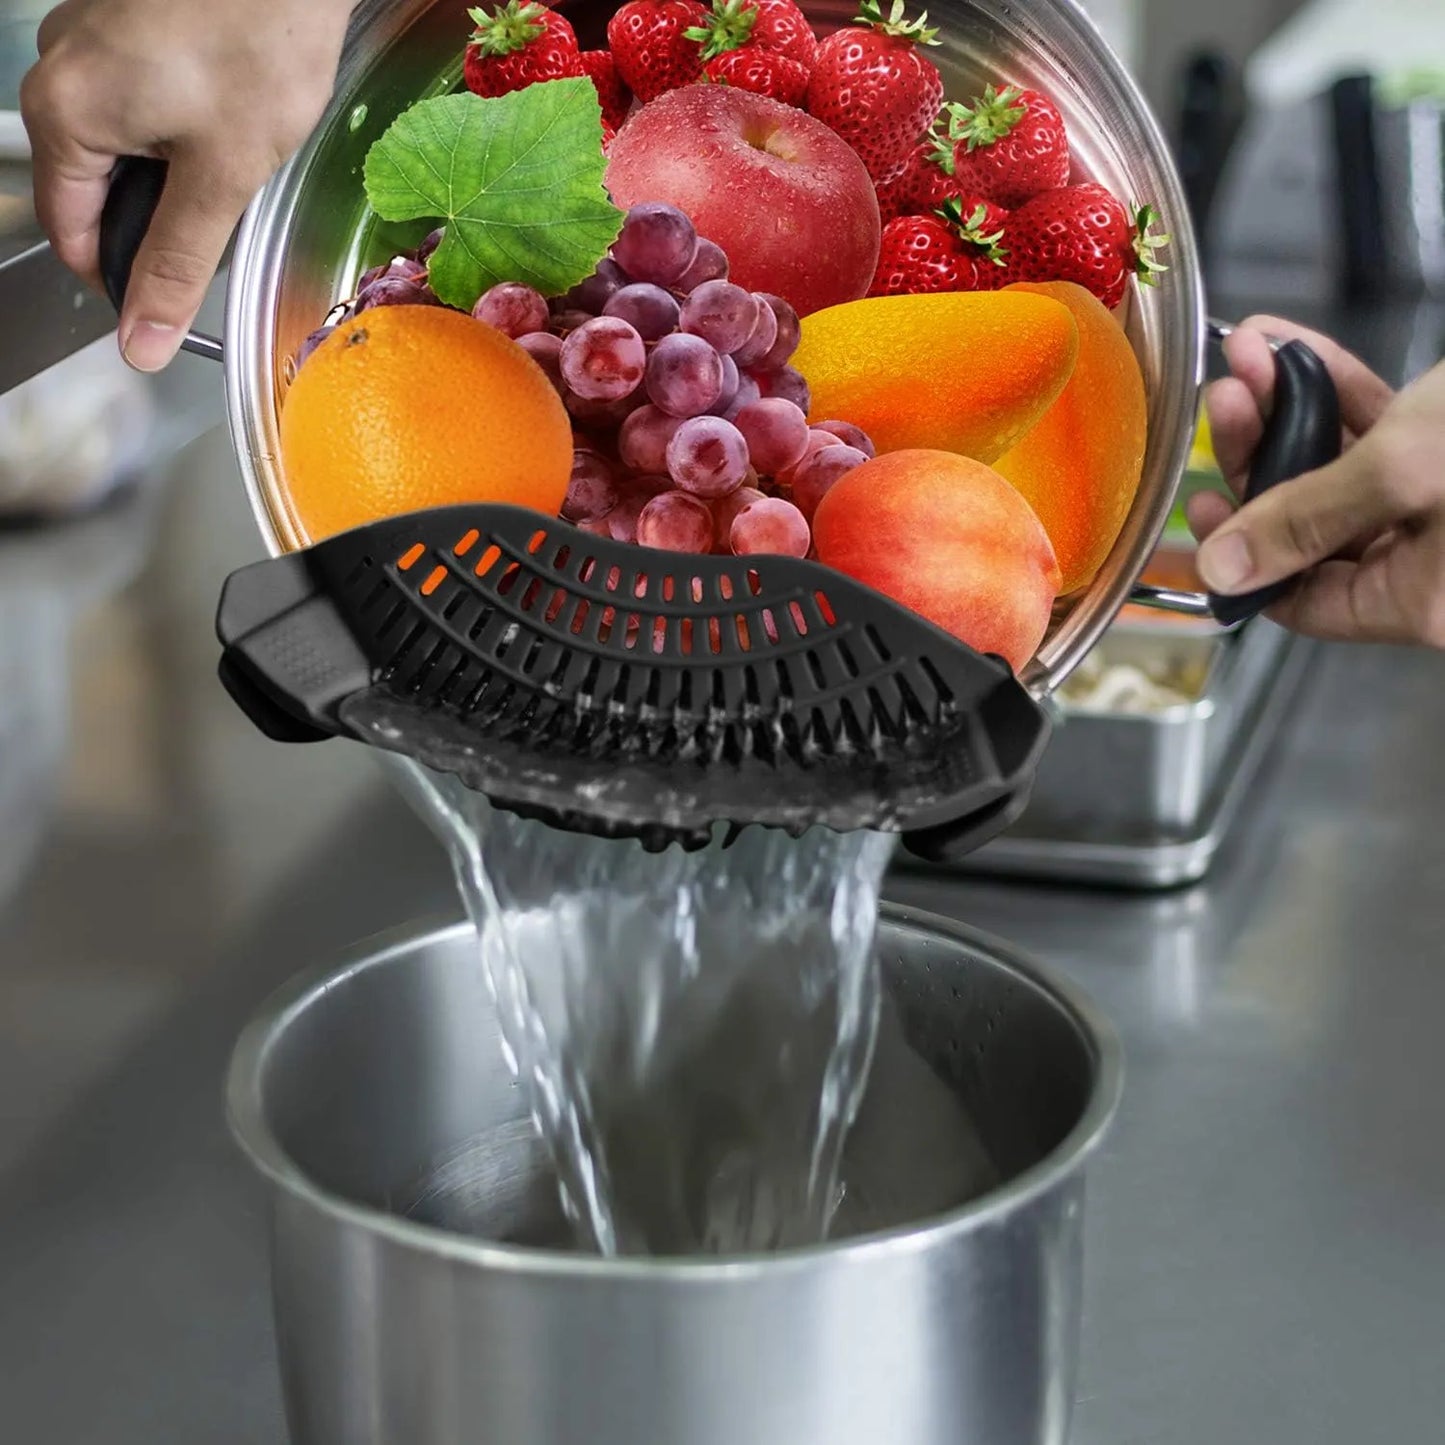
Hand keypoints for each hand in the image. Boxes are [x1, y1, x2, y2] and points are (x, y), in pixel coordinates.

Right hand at [21, 0, 353, 370]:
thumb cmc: (260, 39)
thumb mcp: (222, 177)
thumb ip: (178, 265)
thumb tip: (142, 340)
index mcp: (64, 114)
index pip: (72, 235)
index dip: (124, 279)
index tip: (172, 298)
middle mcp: (59, 68)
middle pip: (94, 186)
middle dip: (158, 216)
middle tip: (226, 209)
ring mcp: (89, 35)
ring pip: (123, 142)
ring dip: (175, 167)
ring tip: (234, 147)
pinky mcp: (127, 18)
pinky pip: (140, 95)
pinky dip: (182, 120)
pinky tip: (229, 107)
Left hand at [1191, 316, 1444, 647]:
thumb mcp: (1407, 472)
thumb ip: (1308, 519)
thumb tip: (1223, 570)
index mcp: (1428, 603)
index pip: (1304, 601)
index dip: (1245, 554)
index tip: (1202, 501)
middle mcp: (1440, 567)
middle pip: (1316, 525)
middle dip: (1263, 451)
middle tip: (1226, 396)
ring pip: (1347, 469)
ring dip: (1292, 407)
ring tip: (1252, 355)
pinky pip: (1389, 434)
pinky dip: (1343, 391)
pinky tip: (1295, 350)